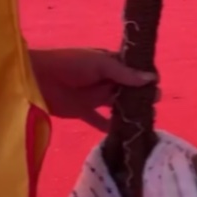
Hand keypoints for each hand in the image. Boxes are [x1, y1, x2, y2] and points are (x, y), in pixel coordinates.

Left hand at [31, 48, 155, 130]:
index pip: (134, 69)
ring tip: (143, 119)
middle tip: (154, 104)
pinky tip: (122, 133)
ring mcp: (95, 96)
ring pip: (116, 104)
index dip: (146, 77)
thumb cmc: (70, 64)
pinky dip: (108, 126)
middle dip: (141, 95)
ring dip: (128, 110)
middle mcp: (106, 79)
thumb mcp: (100, 64)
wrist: (37, 78)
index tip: (158, 86)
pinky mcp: (83, 111)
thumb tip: (152, 79)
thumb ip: (124, 73)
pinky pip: (99, 120)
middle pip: (128, 88)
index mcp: (111, 63)